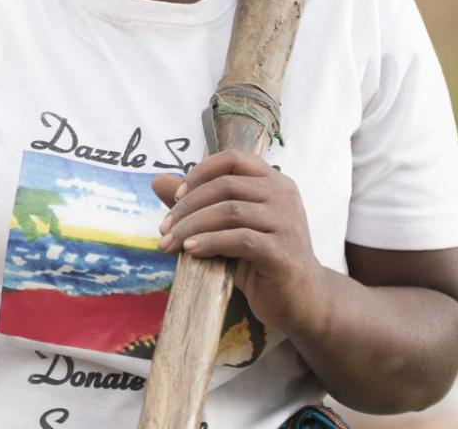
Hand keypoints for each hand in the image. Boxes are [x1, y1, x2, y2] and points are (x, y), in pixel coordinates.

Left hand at [150, 151, 330, 337]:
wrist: (299, 299)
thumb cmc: (259, 259)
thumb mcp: (226, 226)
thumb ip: (197, 203)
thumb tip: (157, 180)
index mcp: (273, 181)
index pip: (233, 158)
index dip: (200, 172)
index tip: (176, 196)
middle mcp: (284, 195)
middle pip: (225, 186)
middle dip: (187, 206)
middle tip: (164, 229)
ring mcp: (288, 223)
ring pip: (229, 211)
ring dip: (191, 227)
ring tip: (170, 244)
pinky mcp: (284, 252)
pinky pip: (240, 239)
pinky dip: (209, 243)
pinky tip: (190, 252)